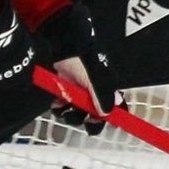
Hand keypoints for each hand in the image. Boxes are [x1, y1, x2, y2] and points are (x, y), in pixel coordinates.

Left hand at [34, 0, 119, 125]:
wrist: (66, 44)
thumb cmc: (84, 60)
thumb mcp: (95, 79)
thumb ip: (102, 97)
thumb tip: (107, 114)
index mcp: (107, 90)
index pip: (112, 110)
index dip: (105, 119)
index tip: (93, 124)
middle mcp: (95, 92)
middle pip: (92, 115)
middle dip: (83, 118)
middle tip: (76, 115)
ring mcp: (80, 91)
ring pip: (77, 111)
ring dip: (69, 113)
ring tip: (63, 108)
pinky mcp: (67, 88)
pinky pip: (64, 104)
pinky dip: (60, 106)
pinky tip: (57, 102)